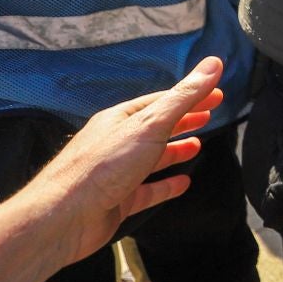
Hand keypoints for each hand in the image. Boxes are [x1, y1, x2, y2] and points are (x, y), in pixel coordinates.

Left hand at [29, 58, 224, 264]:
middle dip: (183, 120)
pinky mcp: (118, 202)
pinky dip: (166, 186)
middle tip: (210, 115)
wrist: (65, 217)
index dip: (190, 96)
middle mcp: (116, 143)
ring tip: (197, 146)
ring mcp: (117, 173)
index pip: (161, 101)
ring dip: (175, 151)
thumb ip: (184, 97)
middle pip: (156, 127)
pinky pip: (148, 191)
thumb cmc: (104, 165)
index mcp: (120, 119)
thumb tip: (213, 64)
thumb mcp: (150, 124)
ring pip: (151, 158)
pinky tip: (183, 184)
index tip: (217, 94)